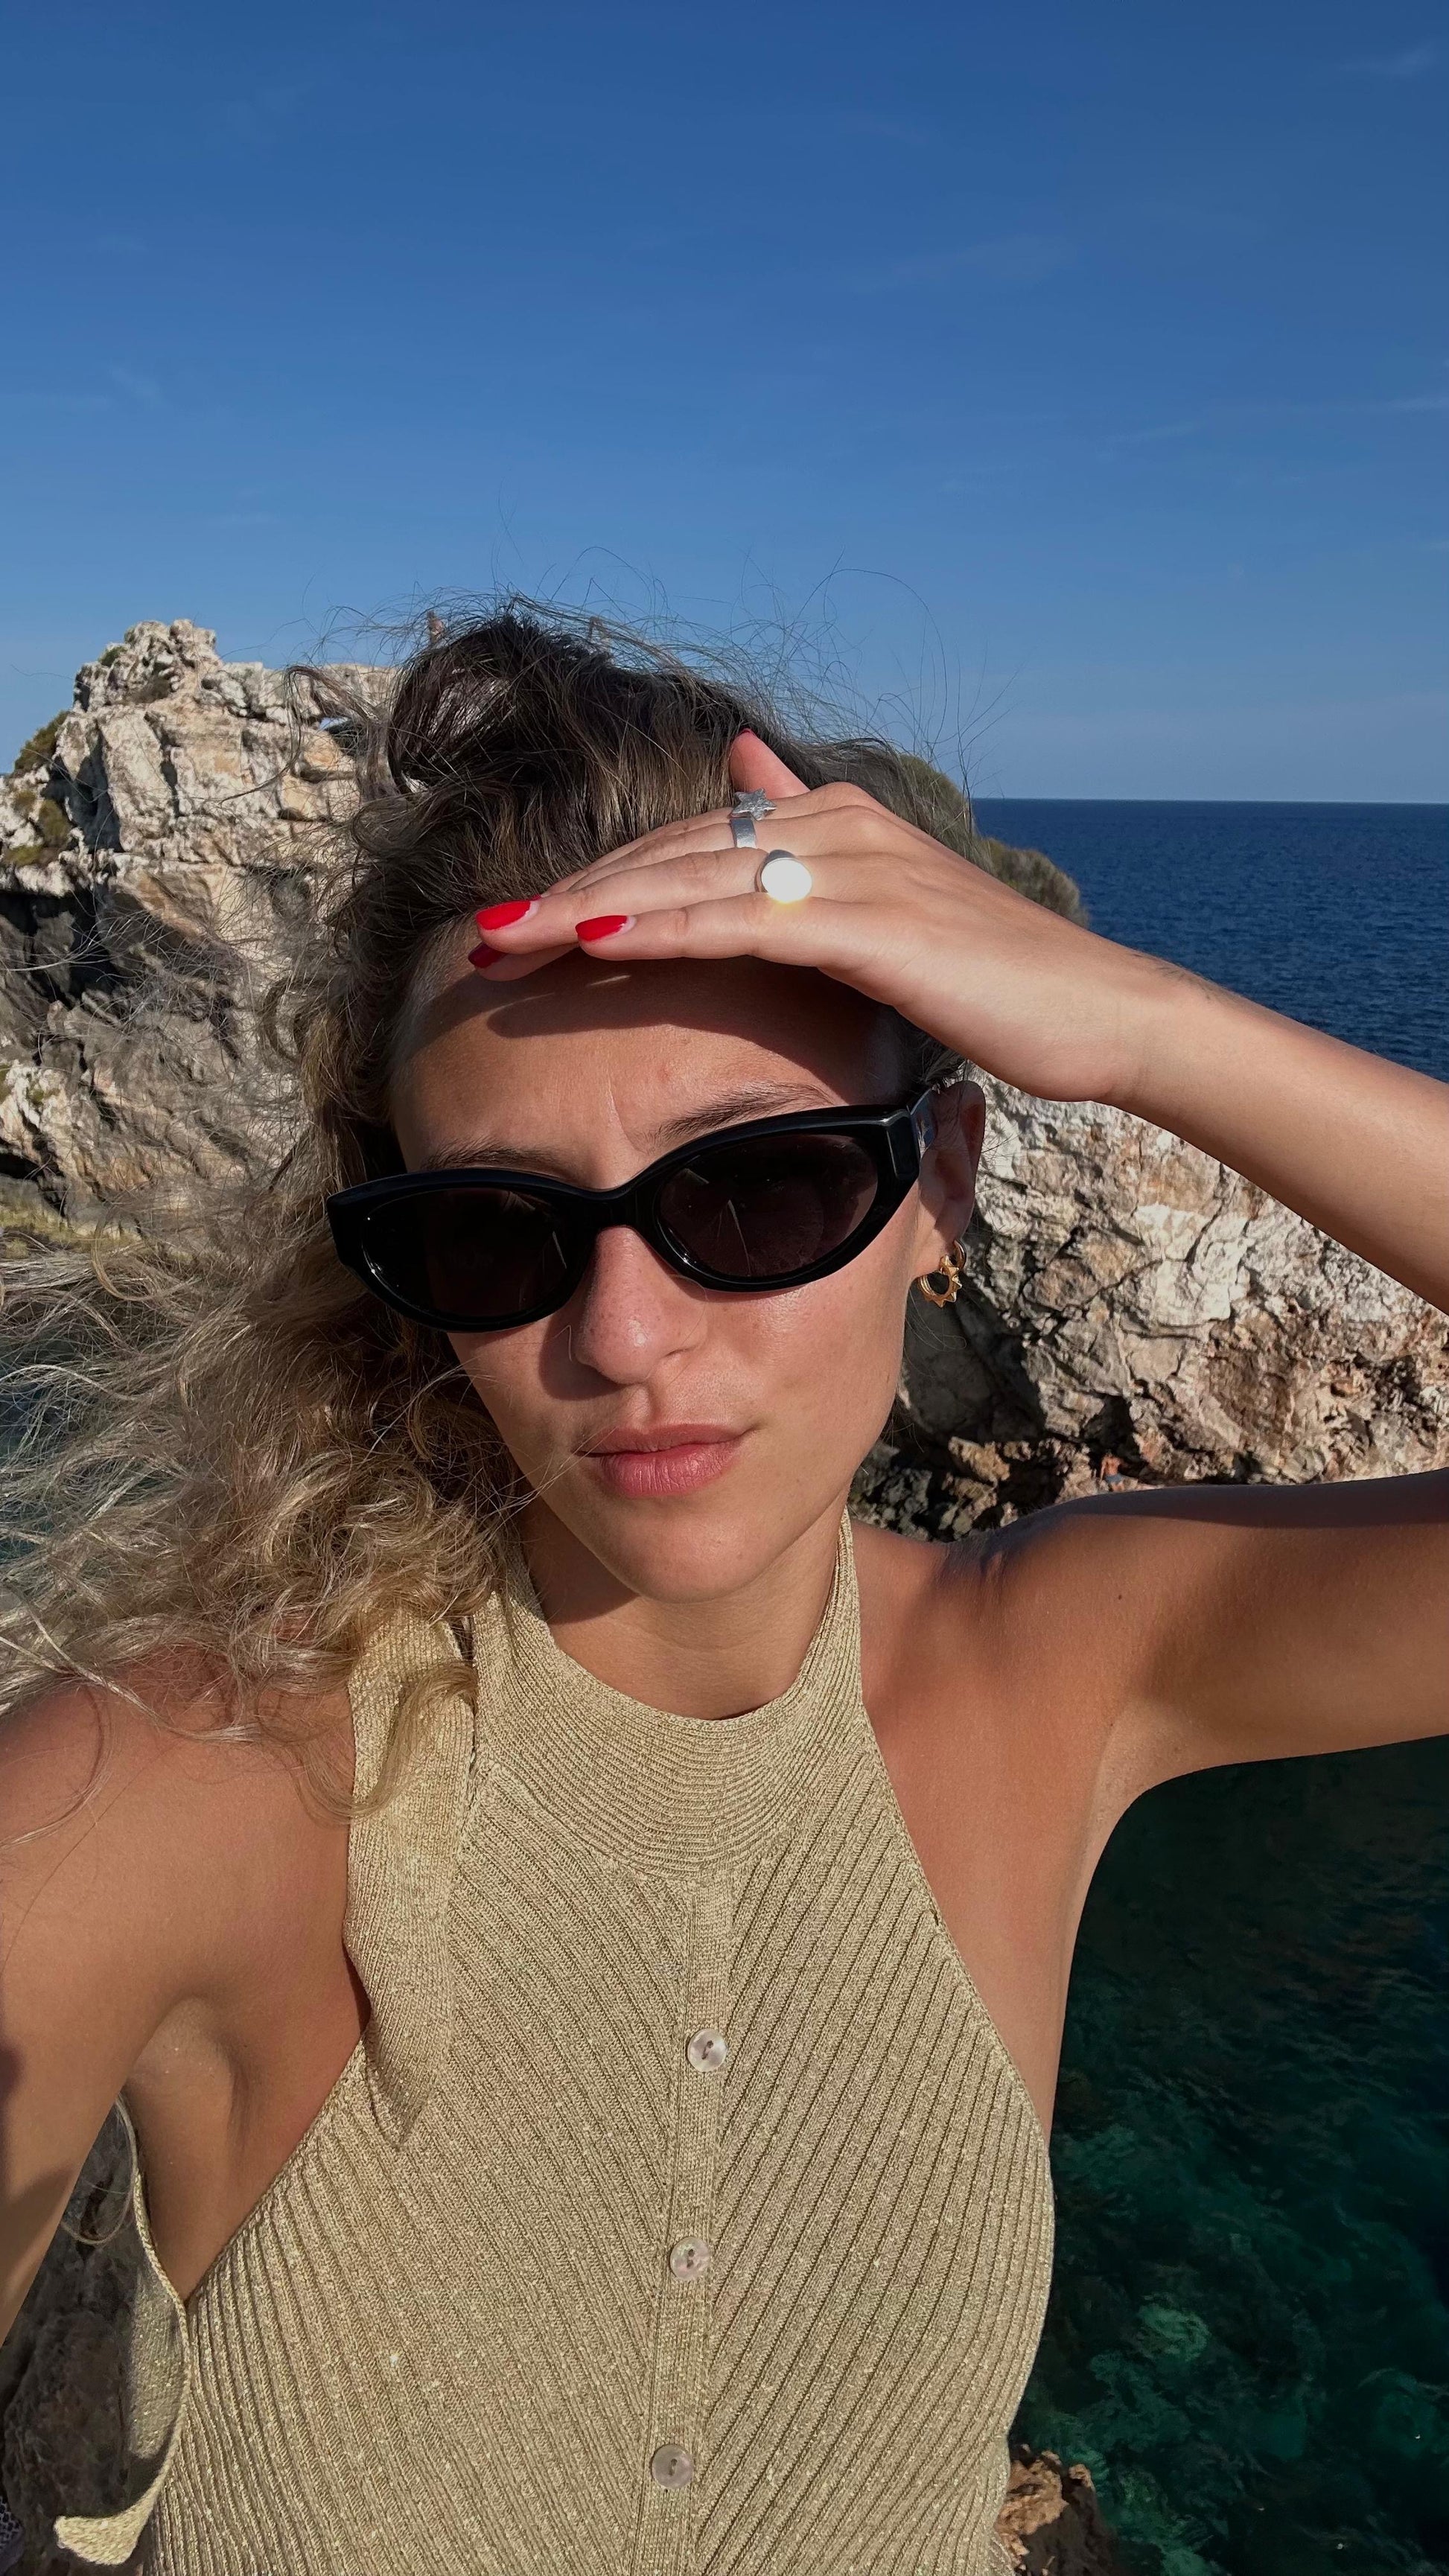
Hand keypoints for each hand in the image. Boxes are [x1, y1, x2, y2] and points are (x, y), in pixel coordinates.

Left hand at [471, 731, 1174, 1104]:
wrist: (1102, 1011)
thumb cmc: (996, 981)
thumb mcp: (891, 902)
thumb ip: (812, 838)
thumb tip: (746, 764)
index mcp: (832, 820)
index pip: (685, 844)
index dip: (597, 884)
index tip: (518, 929)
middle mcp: (835, 822)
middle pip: (668, 853)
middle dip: (566, 897)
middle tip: (478, 941)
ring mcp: (856, 866)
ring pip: (689, 878)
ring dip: (586, 911)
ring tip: (502, 943)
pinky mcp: (874, 923)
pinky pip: (742, 921)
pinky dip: (661, 928)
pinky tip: (592, 946)